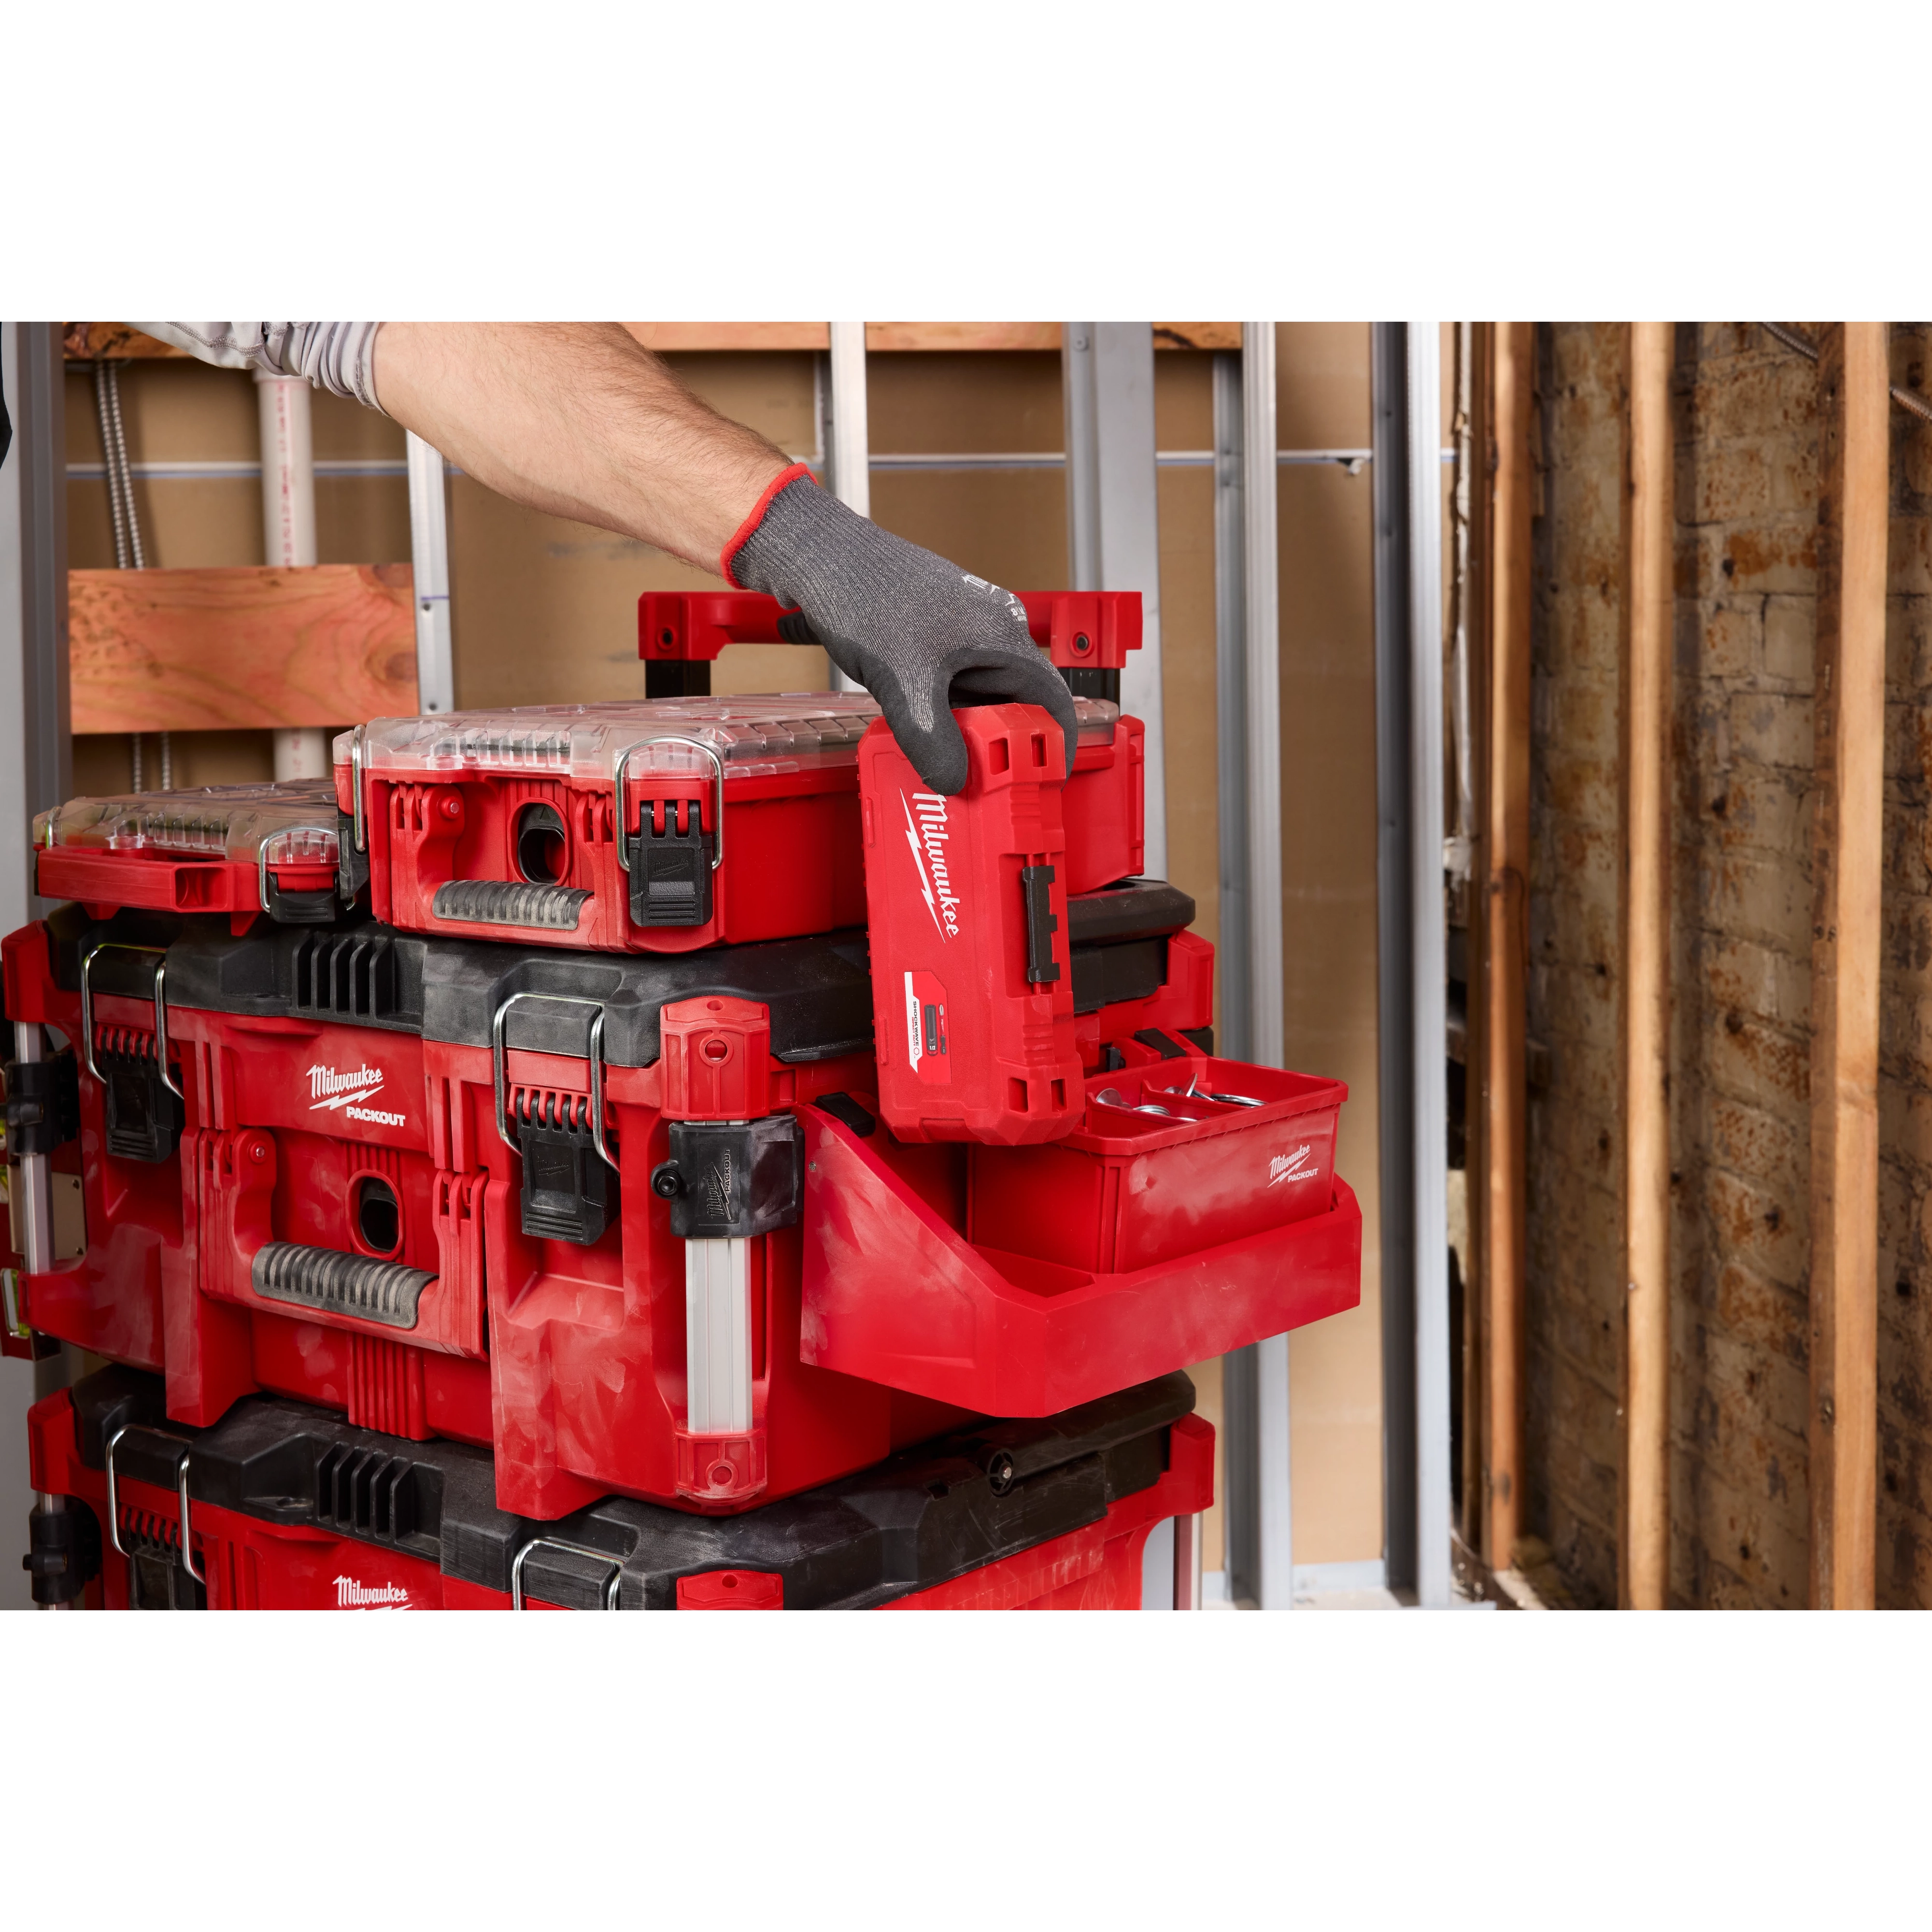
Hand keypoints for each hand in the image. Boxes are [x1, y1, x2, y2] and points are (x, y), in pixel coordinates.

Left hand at [725, 467, 1078, 795]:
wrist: (817, 554)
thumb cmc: (863, 593)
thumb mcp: (903, 681)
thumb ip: (932, 738)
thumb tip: (953, 780)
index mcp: (1000, 635)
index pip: (1052, 699)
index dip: (1054, 744)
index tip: (1043, 780)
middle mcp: (988, 631)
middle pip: (1012, 704)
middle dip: (997, 747)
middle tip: (980, 785)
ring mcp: (958, 632)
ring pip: (975, 698)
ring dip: (961, 732)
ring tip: (942, 762)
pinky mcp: (929, 637)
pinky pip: (946, 686)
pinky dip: (936, 714)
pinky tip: (912, 732)